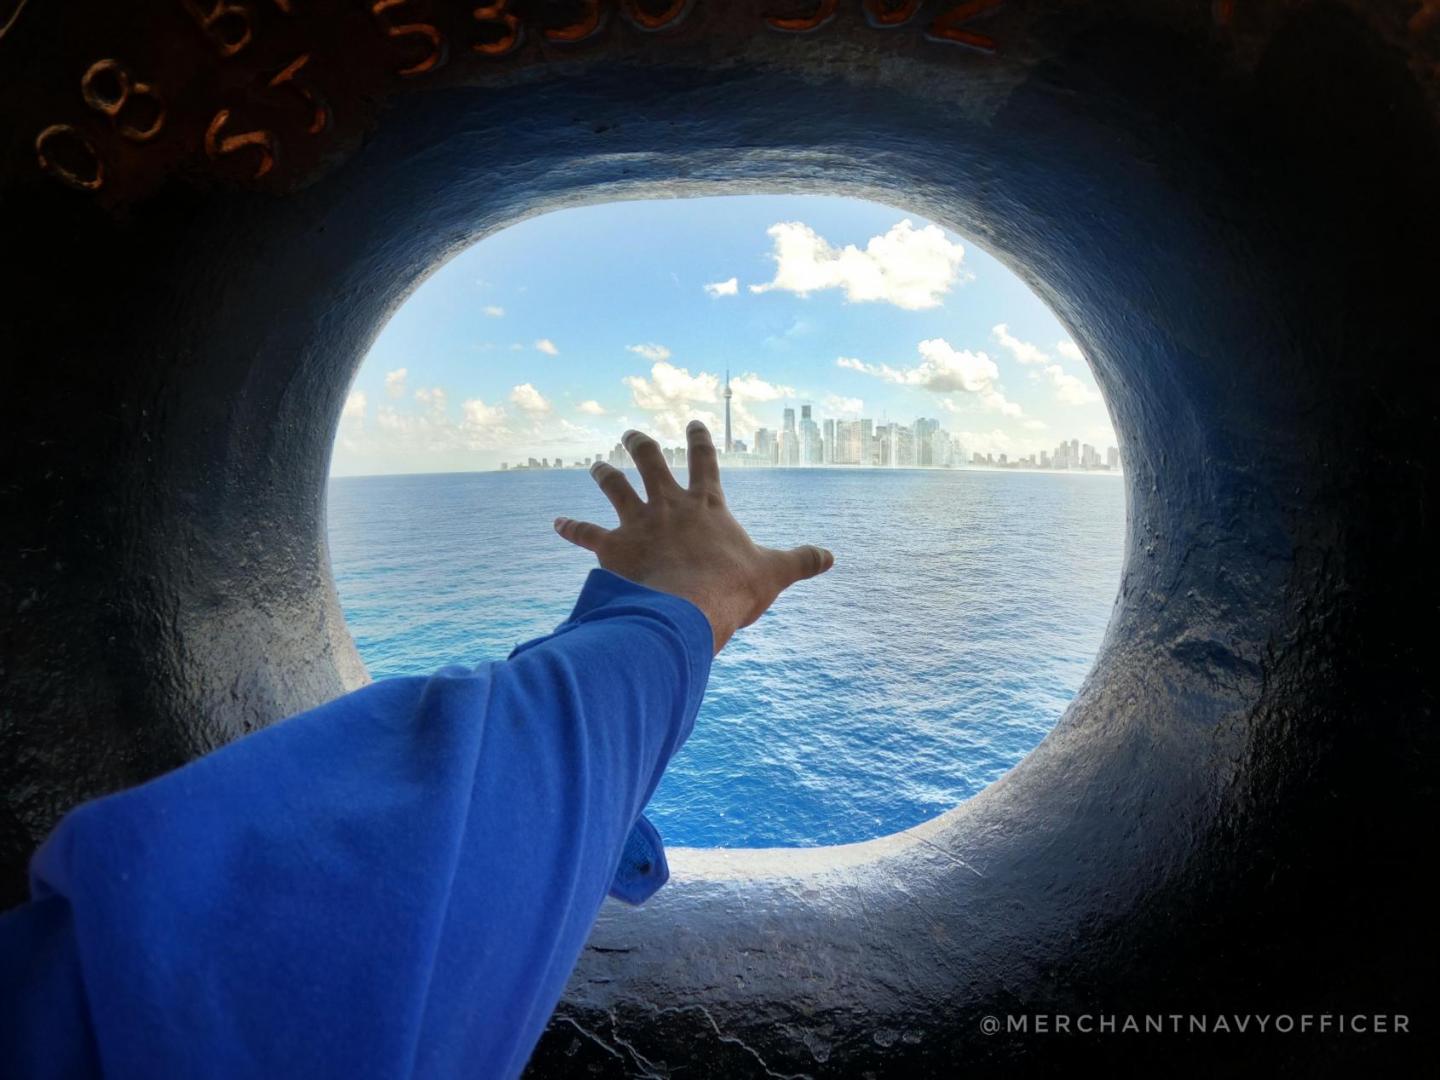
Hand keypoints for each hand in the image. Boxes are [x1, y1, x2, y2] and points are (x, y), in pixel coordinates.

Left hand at [554, 422, 833, 652]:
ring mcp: (638, 523)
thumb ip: (801, 561)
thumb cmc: (731, 589)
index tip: (693, 422)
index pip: (705, 462)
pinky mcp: (613, 547)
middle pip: (651, 462)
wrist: (687, 608)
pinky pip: (586, 533)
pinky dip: (570, 528)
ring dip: (605, 475)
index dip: (700, 440)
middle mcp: (669, 505)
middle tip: (632, 434)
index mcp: (707, 505)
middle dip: (641, 444)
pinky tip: (556, 523)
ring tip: (597, 467)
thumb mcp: (774, 573)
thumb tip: (831, 556)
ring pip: (615, 488)